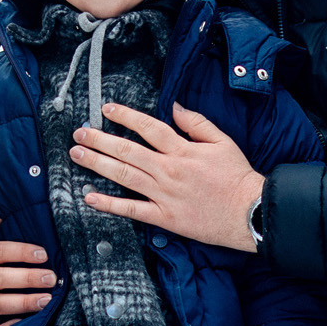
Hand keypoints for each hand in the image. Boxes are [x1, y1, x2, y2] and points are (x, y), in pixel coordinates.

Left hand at [70, 103, 263, 251]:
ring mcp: (164, 195)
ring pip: (124, 176)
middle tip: (79, 132)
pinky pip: (131, 210)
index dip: (124, 116)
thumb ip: (197, 123)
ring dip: (97, 164)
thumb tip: (174, 108)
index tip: (106, 109)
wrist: (249, 213)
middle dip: (99, 139)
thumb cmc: (237, 178)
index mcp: (182, 150)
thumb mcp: (222, 141)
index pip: (147, 127)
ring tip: (77, 154)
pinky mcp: (164, 217)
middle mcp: (169, 170)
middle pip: (127, 151)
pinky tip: (90, 197)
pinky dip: (109, 204)